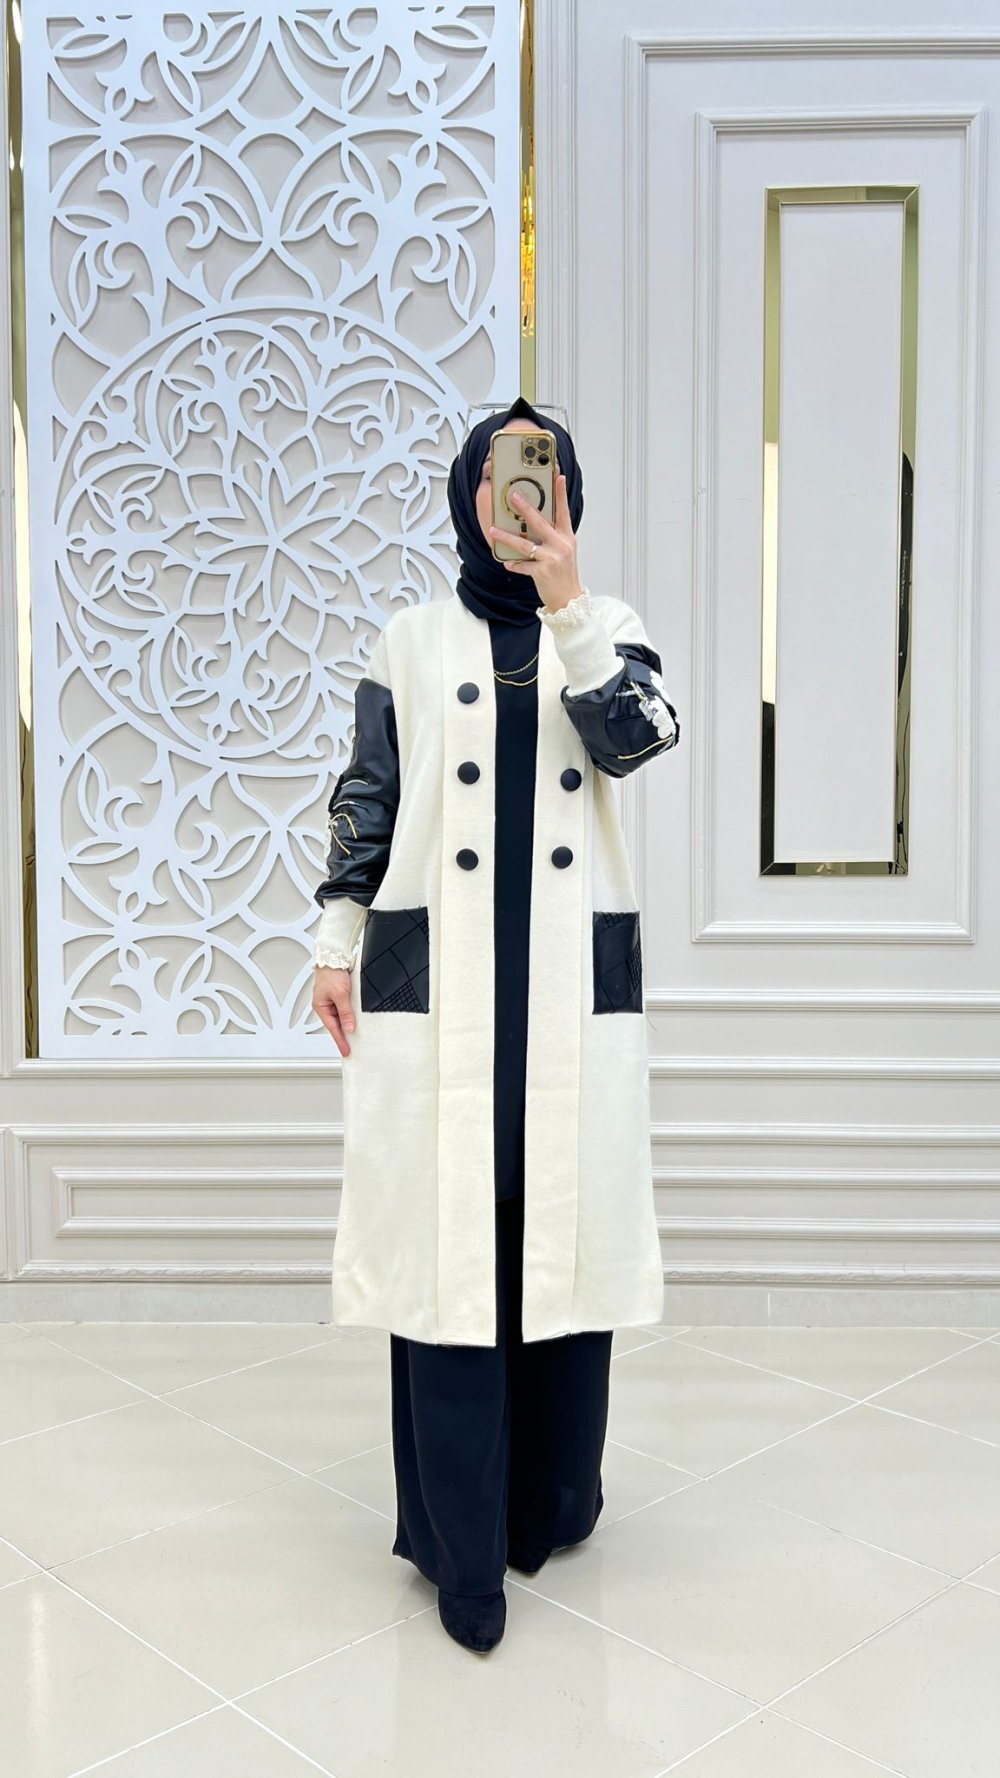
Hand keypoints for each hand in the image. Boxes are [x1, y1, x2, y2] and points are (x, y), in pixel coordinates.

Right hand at [312, 966, 355, 1057]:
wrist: (334, 956)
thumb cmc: (332, 973)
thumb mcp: (341, 995)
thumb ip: (345, 1012)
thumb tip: (349, 1027)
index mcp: (321, 1007)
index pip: (333, 1029)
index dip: (340, 1041)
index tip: (346, 1051)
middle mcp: (326, 1005)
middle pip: (337, 1024)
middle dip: (345, 1035)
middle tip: (353, 1047)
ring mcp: (333, 1000)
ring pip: (342, 1017)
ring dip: (349, 1024)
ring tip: (357, 1035)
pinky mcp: (340, 995)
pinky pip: (345, 1009)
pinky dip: (351, 1015)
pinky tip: (357, 1018)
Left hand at [488, 470, 582, 615]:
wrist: (569, 599)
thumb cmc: (564, 574)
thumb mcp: (564, 550)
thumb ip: (552, 536)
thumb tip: (532, 523)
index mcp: (567, 537)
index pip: (563, 511)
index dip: (561, 493)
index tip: (557, 477)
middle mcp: (561, 545)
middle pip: (540, 522)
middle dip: (525, 508)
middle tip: (513, 496)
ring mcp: (552, 558)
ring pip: (525, 544)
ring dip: (507, 537)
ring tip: (494, 530)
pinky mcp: (542, 572)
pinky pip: (522, 565)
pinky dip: (513, 564)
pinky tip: (507, 562)